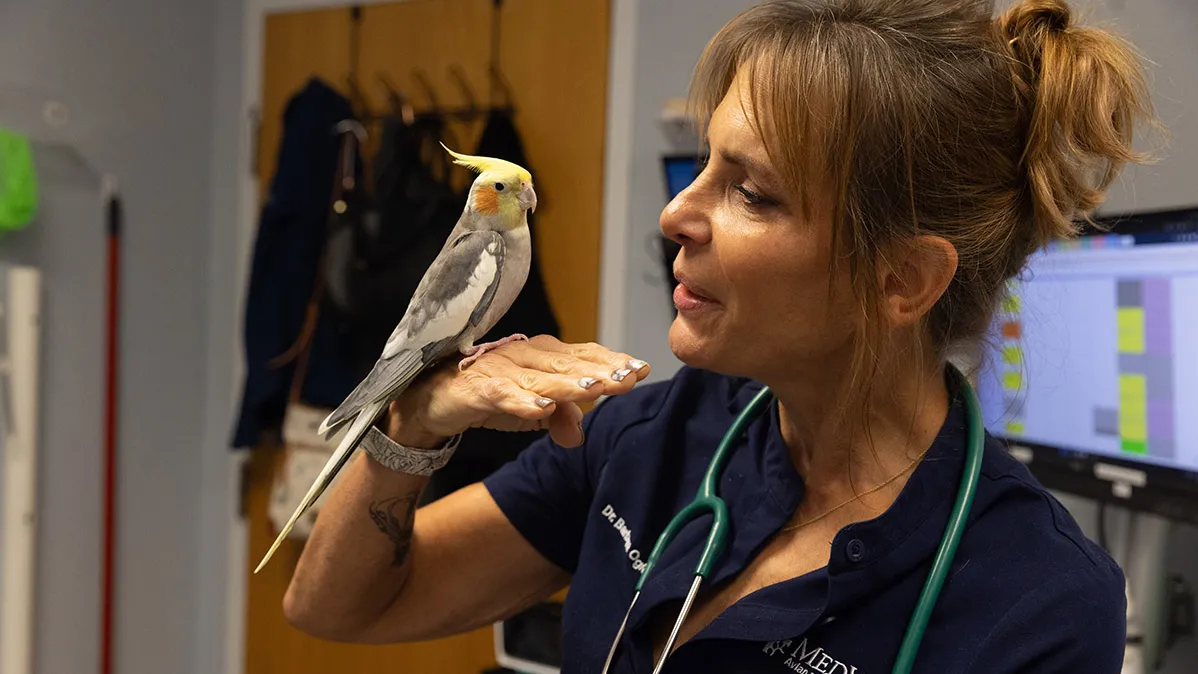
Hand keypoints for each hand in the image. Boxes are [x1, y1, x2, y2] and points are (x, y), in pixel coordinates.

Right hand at [383, 335, 650, 448]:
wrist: (431, 399)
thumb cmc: (487, 396)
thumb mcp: (529, 411)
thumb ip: (558, 418)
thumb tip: (579, 435)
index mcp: (543, 357)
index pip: (584, 355)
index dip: (611, 360)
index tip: (641, 369)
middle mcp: (526, 356)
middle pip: (570, 363)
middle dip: (601, 370)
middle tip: (630, 376)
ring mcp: (502, 370)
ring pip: (542, 376)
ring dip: (571, 383)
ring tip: (598, 388)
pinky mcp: (478, 388)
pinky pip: (504, 395)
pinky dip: (522, 401)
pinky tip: (541, 408)